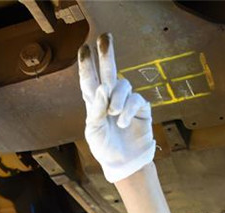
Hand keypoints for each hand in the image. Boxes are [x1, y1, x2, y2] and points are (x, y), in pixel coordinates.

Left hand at [78, 33, 155, 183]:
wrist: (124, 163)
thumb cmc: (104, 148)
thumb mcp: (94, 131)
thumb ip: (96, 109)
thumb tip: (102, 88)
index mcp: (94, 103)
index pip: (89, 80)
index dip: (87, 64)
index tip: (84, 48)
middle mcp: (110, 98)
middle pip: (109, 71)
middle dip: (107, 54)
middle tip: (105, 37)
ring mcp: (126, 102)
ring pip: (123, 85)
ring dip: (117, 99)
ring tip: (113, 115)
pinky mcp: (140, 108)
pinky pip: (135, 100)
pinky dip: (127, 110)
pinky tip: (122, 122)